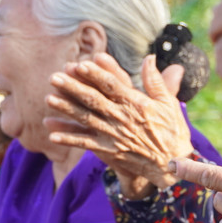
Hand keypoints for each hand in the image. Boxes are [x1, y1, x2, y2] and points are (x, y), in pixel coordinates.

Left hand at [45, 53, 192, 197]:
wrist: (172, 164)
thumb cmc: (172, 131)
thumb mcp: (169, 103)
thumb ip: (156, 80)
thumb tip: (149, 57)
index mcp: (137, 103)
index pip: (112, 84)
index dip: (95, 74)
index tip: (80, 64)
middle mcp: (123, 118)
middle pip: (93, 99)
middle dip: (72, 87)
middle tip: (54, 76)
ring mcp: (114, 135)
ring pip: (85, 118)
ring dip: (65, 108)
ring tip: (48, 98)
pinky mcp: (109, 151)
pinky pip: (85, 144)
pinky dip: (69, 139)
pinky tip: (52, 134)